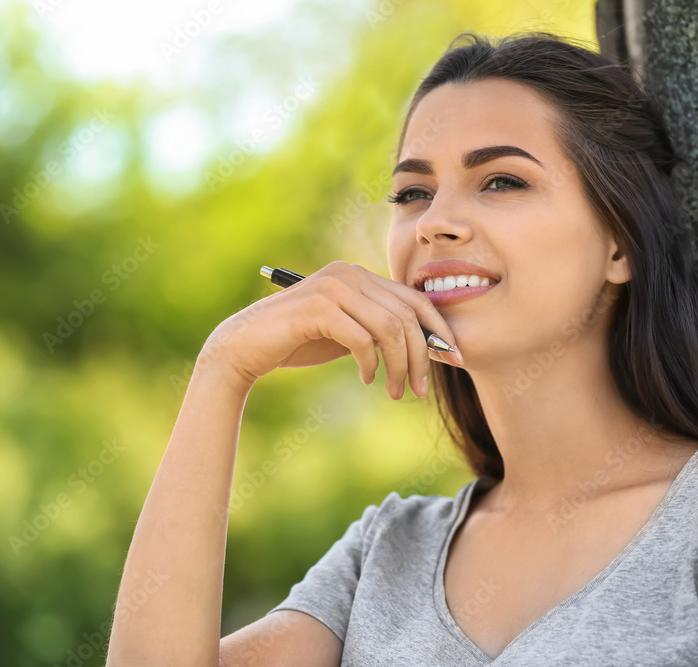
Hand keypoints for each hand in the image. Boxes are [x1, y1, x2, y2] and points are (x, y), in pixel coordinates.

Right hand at [198, 261, 461, 399]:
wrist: (244, 347)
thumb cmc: (297, 341)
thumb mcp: (347, 332)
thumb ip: (379, 330)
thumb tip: (427, 347)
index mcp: (358, 274)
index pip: (414, 298)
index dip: (438, 330)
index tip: (452, 360)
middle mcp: (348, 273)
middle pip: (407, 314)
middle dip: (422, 355)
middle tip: (420, 389)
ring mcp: (332, 287)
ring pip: (390, 327)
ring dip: (399, 366)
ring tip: (396, 392)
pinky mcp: (318, 307)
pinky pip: (363, 339)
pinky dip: (371, 364)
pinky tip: (365, 379)